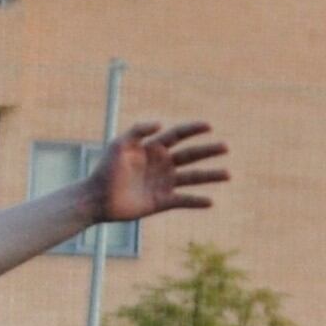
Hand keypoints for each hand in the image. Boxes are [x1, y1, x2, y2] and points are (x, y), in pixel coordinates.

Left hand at [92, 122, 229, 224]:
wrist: (97, 198)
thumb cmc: (106, 169)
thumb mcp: (119, 144)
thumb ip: (138, 130)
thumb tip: (161, 123)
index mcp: (153, 148)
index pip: (178, 135)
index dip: (193, 129)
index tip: (209, 126)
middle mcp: (162, 164)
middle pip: (191, 155)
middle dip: (208, 151)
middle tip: (226, 146)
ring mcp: (164, 183)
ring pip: (192, 177)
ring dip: (210, 176)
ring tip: (228, 174)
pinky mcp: (162, 201)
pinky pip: (183, 200)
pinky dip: (196, 201)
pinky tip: (210, 202)